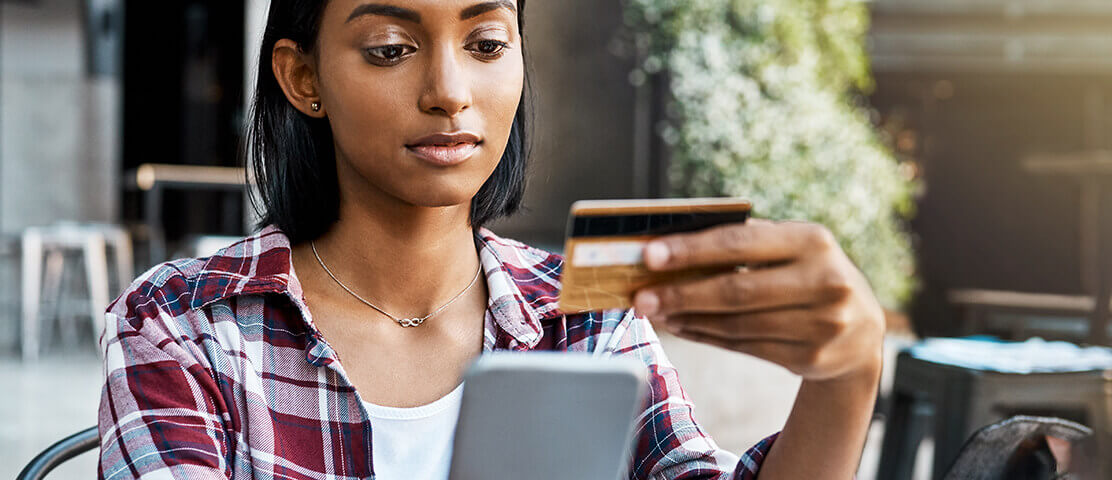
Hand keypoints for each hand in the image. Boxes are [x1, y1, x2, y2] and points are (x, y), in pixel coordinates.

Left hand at [632, 219, 885, 381]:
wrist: (862, 331)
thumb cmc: (809, 274)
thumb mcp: (794, 248)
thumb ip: (748, 243)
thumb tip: (675, 247)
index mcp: (813, 240)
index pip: (741, 243)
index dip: (692, 250)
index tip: (650, 255)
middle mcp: (824, 281)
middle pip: (736, 291)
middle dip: (681, 293)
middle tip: (642, 297)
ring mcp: (822, 325)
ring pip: (737, 324)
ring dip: (688, 318)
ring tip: (655, 311)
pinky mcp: (811, 358)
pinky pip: (744, 347)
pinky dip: (707, 336)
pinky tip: (682, 326)